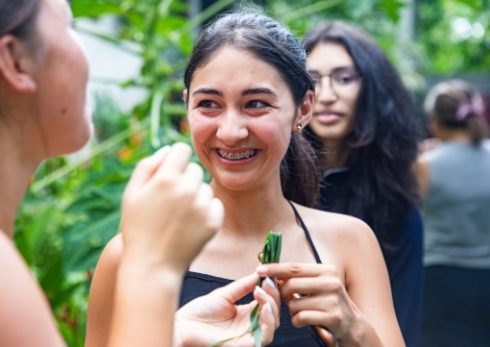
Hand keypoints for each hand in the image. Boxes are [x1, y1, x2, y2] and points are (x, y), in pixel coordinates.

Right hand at [121, 142, 223, 273]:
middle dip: (185, 179)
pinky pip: (216, 204)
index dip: (175, 159)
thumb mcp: (132, 194)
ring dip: (196, 195)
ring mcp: (203, 206)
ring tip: (179, 215)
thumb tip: (168, 150)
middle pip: (195, 169)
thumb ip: (148, 166)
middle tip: (171, 200)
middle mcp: (187, 189)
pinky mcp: (214, 222)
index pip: (182, 149)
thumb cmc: (138, 228)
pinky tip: (191, 223)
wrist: (152, 266)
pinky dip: (206, 210)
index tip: (171, 172)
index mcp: (166, 178)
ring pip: (206, 187)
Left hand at [174, 273, 280, 346]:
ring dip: (272, 307)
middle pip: (274, 314)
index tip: (269, 275)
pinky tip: (264, 308)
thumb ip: (243, 286)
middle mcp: (250, 326)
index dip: (271, 290)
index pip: (267, 303)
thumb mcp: (225, 294)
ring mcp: (248, 337)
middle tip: (266, 282)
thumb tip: (258, 274)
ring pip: (272, 326)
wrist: (183, 326)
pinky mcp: (244, 346)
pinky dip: (268, 322)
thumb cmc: (199, 313)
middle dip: (273, 296)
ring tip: (262, 293)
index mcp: (246, 314)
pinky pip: (264, 338)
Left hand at [256, 263, 364, 342]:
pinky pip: (301, 318)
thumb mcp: (318, 284)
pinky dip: (297, 321)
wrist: (352, 324)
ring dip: (291, 310)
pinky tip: (303, 320)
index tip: (259, 269)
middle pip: (291, 285)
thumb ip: (298, 277)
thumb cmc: (328, 301)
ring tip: (300, 311)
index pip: (294, 267)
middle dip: (281, 293)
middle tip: (284, 298)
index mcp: (325, 270)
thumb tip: (271, 271)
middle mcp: (330, 282)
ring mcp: (332, 300)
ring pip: (294, 304)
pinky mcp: (332, 317)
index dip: (275, 268)